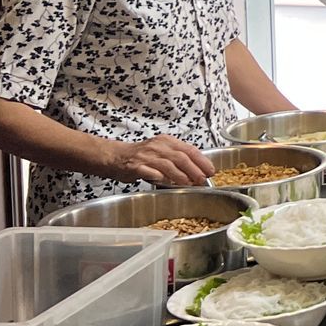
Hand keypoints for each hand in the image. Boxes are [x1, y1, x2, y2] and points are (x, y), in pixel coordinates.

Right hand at [100, 135, 214, 186]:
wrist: (115, 156)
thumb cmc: (141, 156)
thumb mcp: (162, 152)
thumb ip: (178, 159)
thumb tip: (198, 171)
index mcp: (167, 142)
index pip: (189, 149)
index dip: (202, 161)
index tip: (211, 170)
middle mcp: (157, 146)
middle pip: (181, 157)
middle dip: (194, 169)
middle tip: (202, 179)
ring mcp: (146, 156)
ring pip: (167, 164)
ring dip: (180, 175)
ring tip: (188, 183)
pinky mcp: (135, 166)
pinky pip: (148, 171)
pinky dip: (158, 176)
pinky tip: (165, 182)